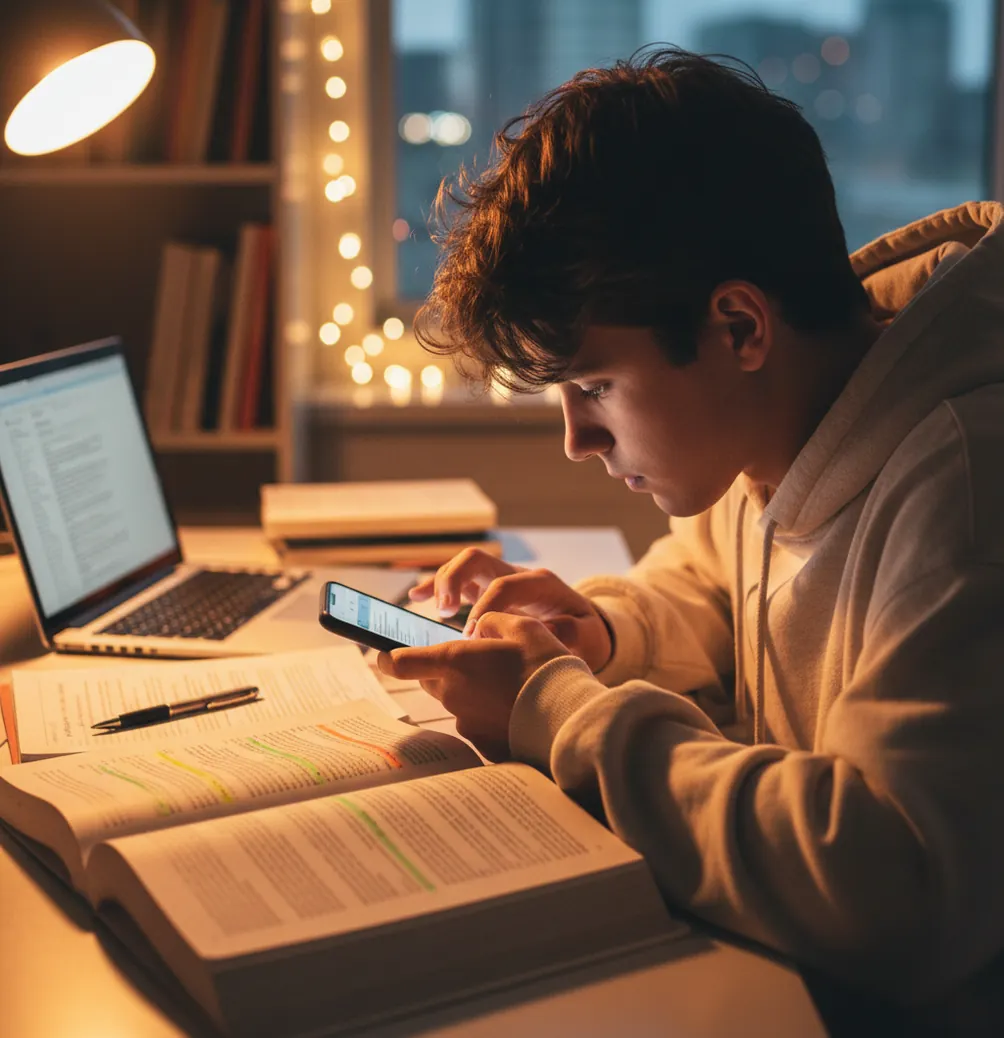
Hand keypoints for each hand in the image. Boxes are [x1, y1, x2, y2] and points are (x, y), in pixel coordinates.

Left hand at [377, 612, 570, 760]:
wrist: (567, 717)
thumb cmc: (543, 666)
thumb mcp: (521, 626)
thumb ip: (492, 622)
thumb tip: (480, 629)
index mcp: (454, 662)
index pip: (400, 662)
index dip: (388, 657)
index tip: (384, 655)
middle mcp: (452, 694)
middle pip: (431, 680)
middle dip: (444, 670)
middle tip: (476, 662)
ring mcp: (465, 722)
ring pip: (456, 701)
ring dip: (472, 692)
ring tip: (508, 686)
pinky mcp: (481, 744)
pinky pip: (477, 723)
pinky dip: (490, 715)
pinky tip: (516, 709)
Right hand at [409, 548, 612, 671]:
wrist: (586, 629)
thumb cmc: (586, 634)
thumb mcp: (589, 637)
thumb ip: (570, 633)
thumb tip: (543, 630)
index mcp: (540, 583)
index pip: (505, 585)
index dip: (485, 609)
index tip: (473, 637)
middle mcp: (517, 575)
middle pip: (478, 559)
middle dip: (455, 581)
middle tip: (445, 612)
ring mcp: (499, 580)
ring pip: (463, 565)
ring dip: (443, 583)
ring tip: (437, 612)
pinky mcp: (486, 590)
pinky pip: (457, 581)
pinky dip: (435, 586)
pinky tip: (415, 596)